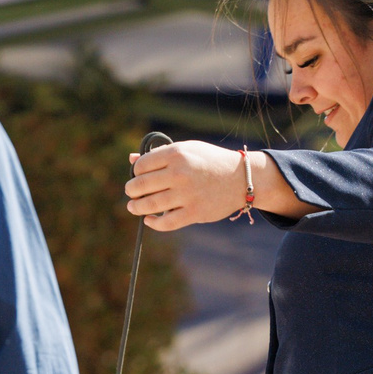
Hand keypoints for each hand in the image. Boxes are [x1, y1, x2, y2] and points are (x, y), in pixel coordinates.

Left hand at [124, 140, 248, 231]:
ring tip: (133, 206)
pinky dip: (153, 222)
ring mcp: (186, 194)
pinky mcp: (194, 213)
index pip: (141, 166)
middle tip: (132, 192)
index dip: (135, 172)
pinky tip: (149, 219)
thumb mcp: (187, 150)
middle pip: (140, 185)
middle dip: (132, 190)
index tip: (138, 176)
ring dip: (136, 207)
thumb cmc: (209, 162)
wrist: (241, 178)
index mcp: (176, 154)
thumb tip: (131, 159)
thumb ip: (159, 154)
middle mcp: (179, 173)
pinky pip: (165, 223)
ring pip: (149, 205)